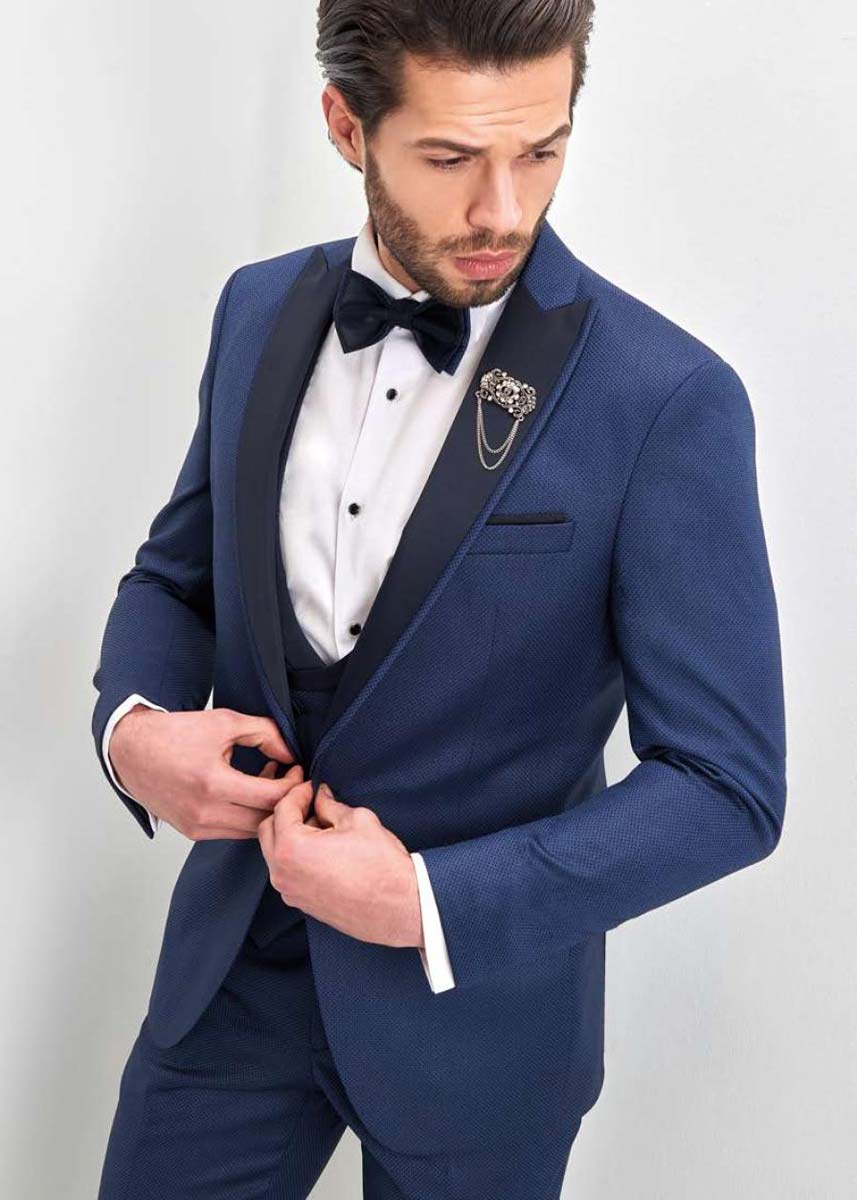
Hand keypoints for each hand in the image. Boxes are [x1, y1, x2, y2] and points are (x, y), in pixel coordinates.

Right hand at [109, 705, 302, 839]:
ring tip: (266, 783)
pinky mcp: (191, 832)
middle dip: (284, 800)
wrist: (132, 750)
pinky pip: (232, 832)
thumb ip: (265, 733)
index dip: (293, 784)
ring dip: (265, 811)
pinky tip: (246, 794)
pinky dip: (246, 817)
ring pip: (250, 831)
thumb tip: (290, 753)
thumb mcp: (225, 722)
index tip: (297, 769)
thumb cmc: (174, 734)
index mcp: (213, 783)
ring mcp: (196, 826)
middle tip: (289, 779)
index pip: (271, 797)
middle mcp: (204, 812)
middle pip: (265, 820)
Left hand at [257, 782, 423, 948]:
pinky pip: (288, 872)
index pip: (282, 809)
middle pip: (268, 830)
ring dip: (291, 835)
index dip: (298, 792)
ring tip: (322, 826)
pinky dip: (297, 856)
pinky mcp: (301, 903)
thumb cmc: (382, 868)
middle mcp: (283, 874)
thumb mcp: (357, 820)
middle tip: (312, 802)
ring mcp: (290, 892)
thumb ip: (330, 805)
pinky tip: (323, 849)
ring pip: (275, 853)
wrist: (400, 907)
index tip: (312, 787)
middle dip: (288, 812)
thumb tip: (321, 798)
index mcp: (292, 849)